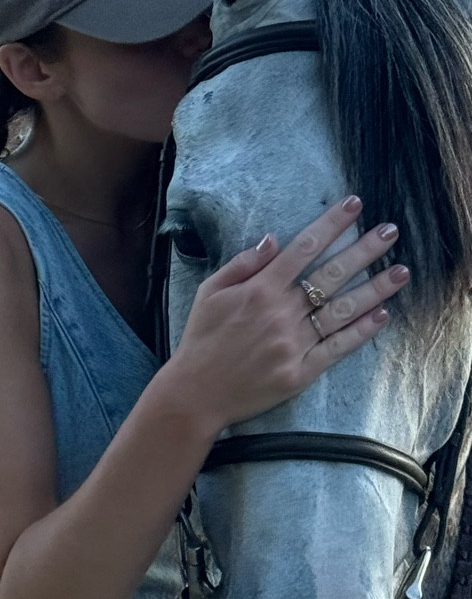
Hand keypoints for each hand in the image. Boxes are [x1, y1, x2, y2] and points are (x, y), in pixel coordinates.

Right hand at [169, 195, 409, 431]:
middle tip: (391, 232)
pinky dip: (361, 331)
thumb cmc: (201, 339)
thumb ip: (243, 264)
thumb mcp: (210, 292)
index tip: (354, 205)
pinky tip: (381, 315)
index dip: (331, 224)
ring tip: (401, 272)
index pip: (303, 248)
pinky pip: (338, 347)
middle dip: (364, 250)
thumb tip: (274, 240)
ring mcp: (294, 343)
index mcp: (259, 290)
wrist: (197, 392)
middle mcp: (281, 313)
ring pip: (343, 310)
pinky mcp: (302, 371)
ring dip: (375, 289)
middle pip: (331, 274)